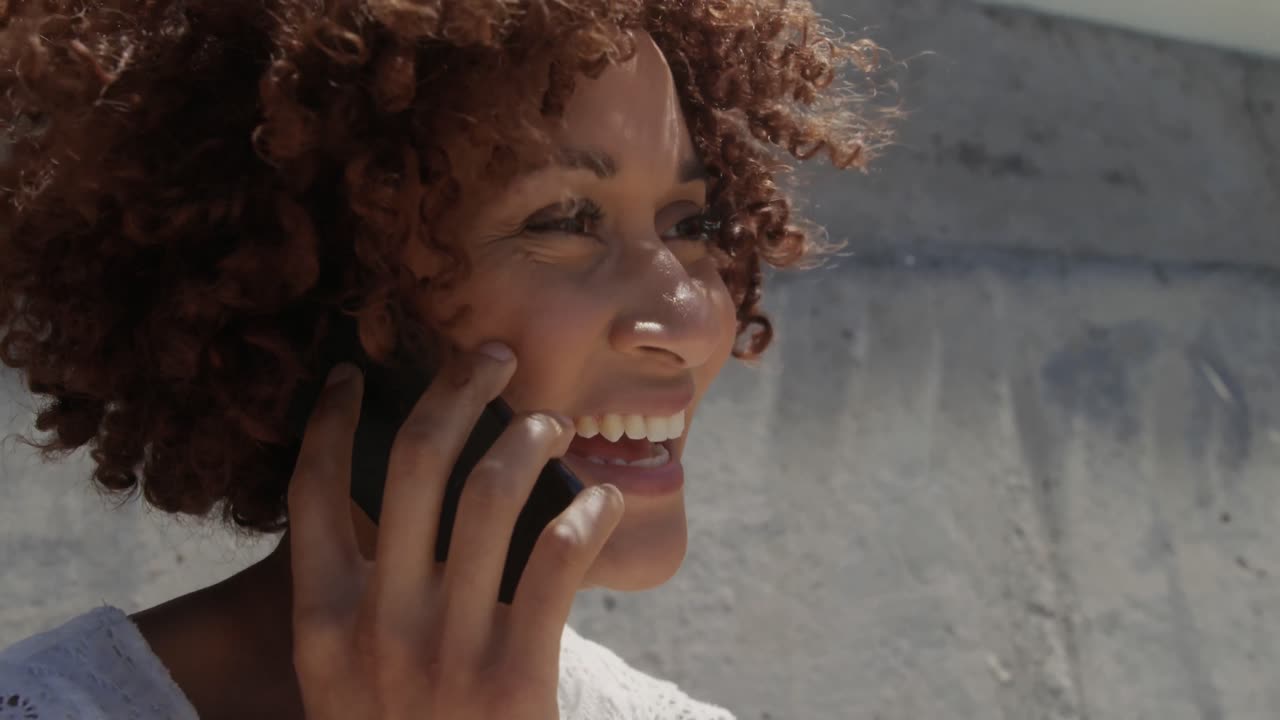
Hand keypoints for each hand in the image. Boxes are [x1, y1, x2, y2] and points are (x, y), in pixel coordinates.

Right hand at [286, 345, 623, 718]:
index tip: (359, 374)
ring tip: (552, 426)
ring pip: (492, 494)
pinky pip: (558, 561)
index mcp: (322, 619)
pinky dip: (588, 517)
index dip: (334, 418)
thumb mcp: (345, 678)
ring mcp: (446, 646)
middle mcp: (377, 621)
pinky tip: (602, 500)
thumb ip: (355, 596)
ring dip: (528, 440)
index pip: (312, 489)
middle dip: (456, 390)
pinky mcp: (516, 672)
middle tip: (492, 357)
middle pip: (415, 463)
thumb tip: (395, 500)